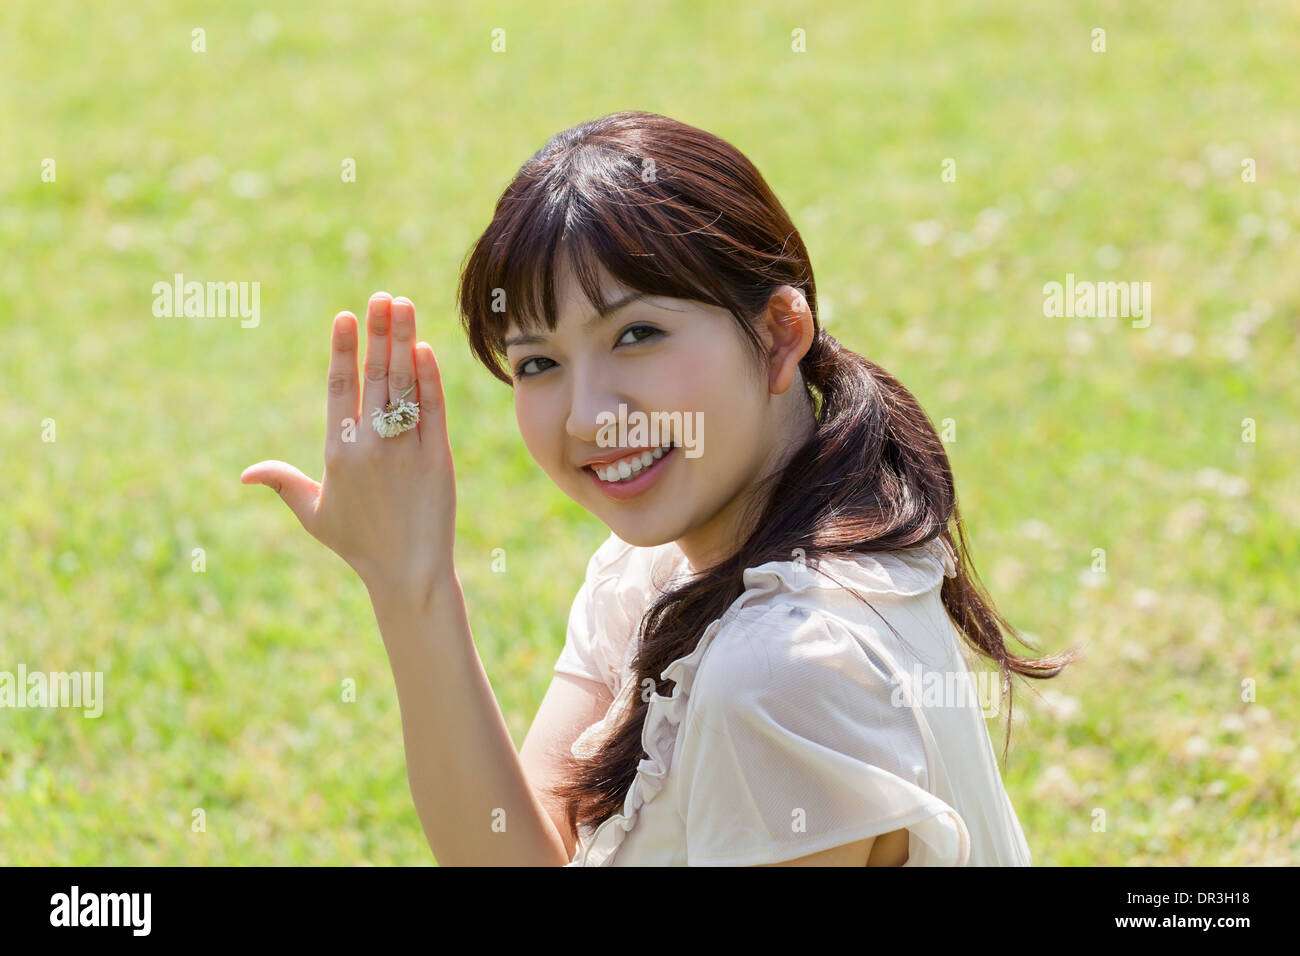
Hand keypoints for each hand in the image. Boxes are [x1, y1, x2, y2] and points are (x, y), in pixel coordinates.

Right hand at [241, 292, 456, 605]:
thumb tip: (245, 473)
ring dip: (404, 342)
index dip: (343, 350)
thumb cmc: (358, 543)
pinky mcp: (438, 459)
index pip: (339, 389)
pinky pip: (433, 412)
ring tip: (404, 306)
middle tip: (382, 296)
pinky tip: (426, 349)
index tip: (346, 316)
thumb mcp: (314, 514)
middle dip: (378, 332)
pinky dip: (430, 380)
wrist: (408, 572)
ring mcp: (406, 451)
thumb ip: (284, 484)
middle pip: (375, 376)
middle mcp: (371, 447)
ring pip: (405, 386)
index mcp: (338, 453)